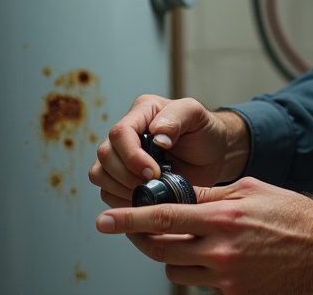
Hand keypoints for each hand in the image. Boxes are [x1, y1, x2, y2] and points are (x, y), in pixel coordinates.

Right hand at [88, 94, 249, 207]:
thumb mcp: (196, 115)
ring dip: (121, 188)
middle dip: (126, 174)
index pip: (120, 133)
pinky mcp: (122, 179)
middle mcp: (126, 134)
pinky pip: (107, 192)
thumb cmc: (204, 132)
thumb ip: (177, 118)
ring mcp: (121, 157)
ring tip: (149, 191)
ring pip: (100, 174)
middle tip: (152, 183)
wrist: (213, 155)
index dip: (132, 156)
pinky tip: (144, 199)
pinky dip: (122, 200)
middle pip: (105, 155)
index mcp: (141, 113)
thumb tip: (157, 137)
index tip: (153, 172)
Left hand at [95, 178, 312, 294]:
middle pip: (160, 250)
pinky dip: (198, 268)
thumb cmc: (295, 214)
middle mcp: (220, 250)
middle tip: (136, 231)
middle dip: (142, 241)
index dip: (128, 219)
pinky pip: (200, 283)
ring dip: (171, 256)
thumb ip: (213, 192)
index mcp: (223, 217)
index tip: (105, 219)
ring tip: (185, 240)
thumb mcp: (252, 189)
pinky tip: (214, 255)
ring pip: (175, 271)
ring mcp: (226, 277)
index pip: (162, 217)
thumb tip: (179, 191)